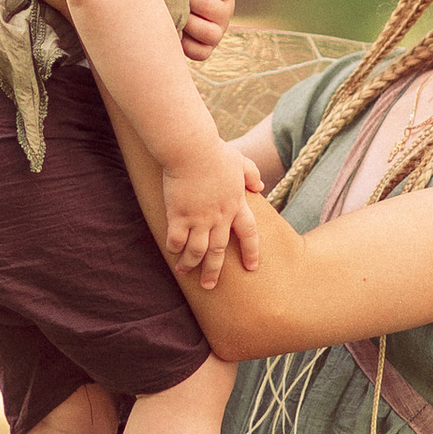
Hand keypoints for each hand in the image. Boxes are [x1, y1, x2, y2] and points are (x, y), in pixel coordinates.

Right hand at [161, 146, 259, 286]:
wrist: (192, 148)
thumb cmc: (214, 151)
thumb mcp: (239, 161)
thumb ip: (251, 173)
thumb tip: (260, 185)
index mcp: (236, 204)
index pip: (249, 234)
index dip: (251, 252)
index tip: (252, 267)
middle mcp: (220, 216)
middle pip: (220, 250)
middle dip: (214, 270)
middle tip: (210, 285)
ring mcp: (199, 218)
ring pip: (198, 250)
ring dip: (192, 264)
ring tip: (185, 272)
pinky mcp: (179, 215)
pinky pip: (176, 240)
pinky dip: (174, 248)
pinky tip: (172, 252)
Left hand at [181, 0, 235, 60]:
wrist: (181, 16)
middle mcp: (225, 13)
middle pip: (212, 8)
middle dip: (190, 2)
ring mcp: (217, 34)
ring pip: (209, 32)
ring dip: (188, 24)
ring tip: (174, 16)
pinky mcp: (207, 51)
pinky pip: (200, 52)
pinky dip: (185, 45)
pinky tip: (176, 34)